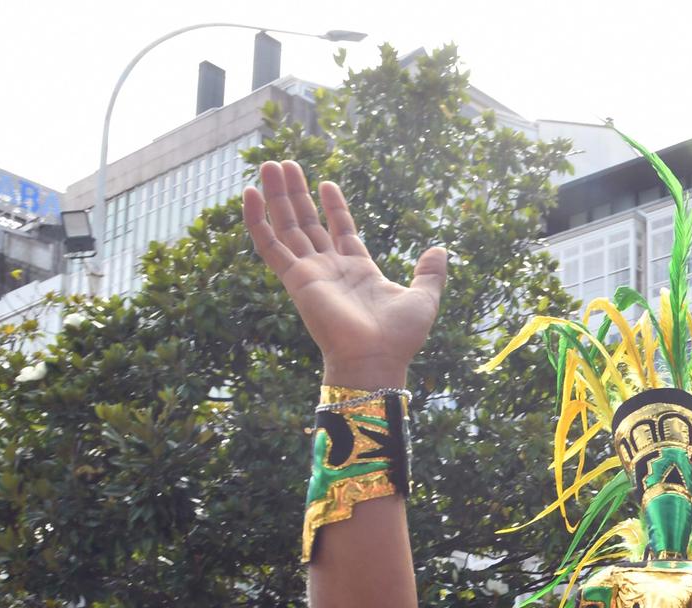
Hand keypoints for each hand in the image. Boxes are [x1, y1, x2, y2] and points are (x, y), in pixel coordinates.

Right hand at [244, 160, 446, 387]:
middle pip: (308, 222)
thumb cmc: (399, 336)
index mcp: (359, 270)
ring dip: (277, 196)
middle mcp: (330, 268)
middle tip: (285, 164)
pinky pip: (269, 246)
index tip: (327, 183)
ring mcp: (310, 272)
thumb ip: (430, 273)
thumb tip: (440, 250)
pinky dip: (257, 220)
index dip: (334, 207)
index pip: (341, 230)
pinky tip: (250, 193)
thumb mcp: (423, 297)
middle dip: (297, 194)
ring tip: (269, 164)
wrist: (376, 358)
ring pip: (287, 226)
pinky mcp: (295, 279)